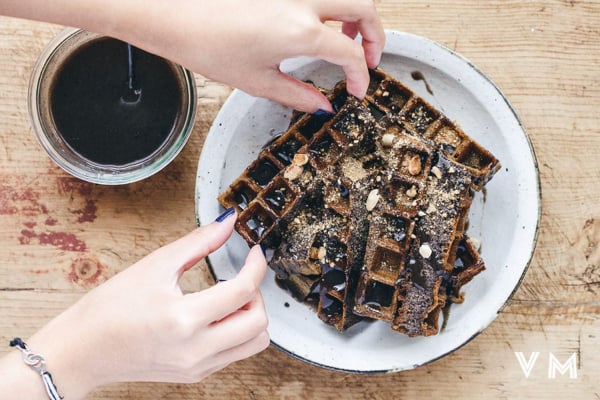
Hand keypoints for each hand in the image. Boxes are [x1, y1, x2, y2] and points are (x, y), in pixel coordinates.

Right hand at [20, 212, 268, 398]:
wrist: (84, 350)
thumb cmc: (110, 309)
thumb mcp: (155, 265)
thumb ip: (199, 242)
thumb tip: (228, 223)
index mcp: (183, 320)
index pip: (243, 291)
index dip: (256, 266)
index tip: (255, 253)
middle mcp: (195, 350)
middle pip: (258, 323)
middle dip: (258, 293)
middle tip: (242, 276)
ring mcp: (197, 366)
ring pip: (254, 343)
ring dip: (252, 315)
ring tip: (230, 297)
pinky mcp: (196, 374)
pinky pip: (236, 353)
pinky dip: (238, 331)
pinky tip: (217, 314)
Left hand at [117, 0, 385, 111]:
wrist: (175, 16)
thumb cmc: (208, 46)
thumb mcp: (258, 82)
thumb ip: (299, 95)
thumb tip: (322, 105)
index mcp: (301, 31)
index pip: (352, 53)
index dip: (361, 75)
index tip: (356, 89)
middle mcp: (303, 2)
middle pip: (364, 6)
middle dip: (376, 34)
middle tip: (369, 57)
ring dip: (356, 14)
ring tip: (347, 37)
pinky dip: (331, 7)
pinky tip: (320, 22)